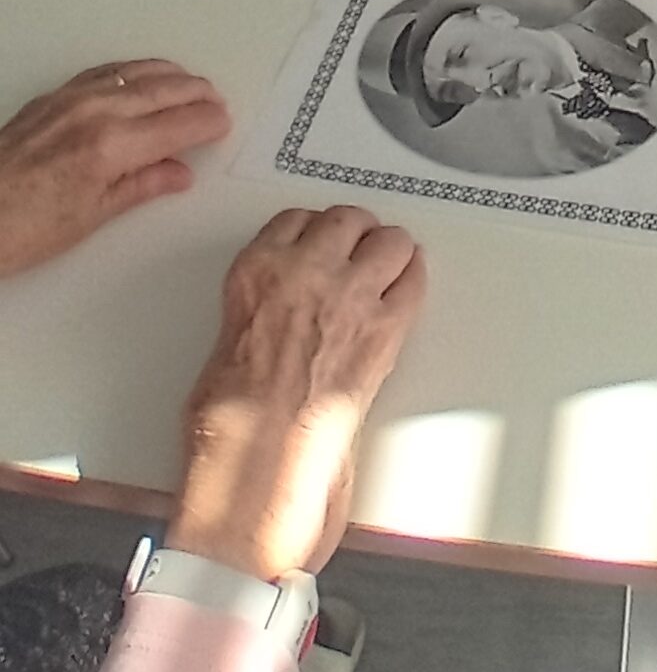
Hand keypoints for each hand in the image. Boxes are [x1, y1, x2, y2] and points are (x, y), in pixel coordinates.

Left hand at [0, 62, 230, 279]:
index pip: (177, 125)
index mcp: (110, 147)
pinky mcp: (52, 97)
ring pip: (135, 73)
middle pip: (163, 91)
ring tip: (190, 83)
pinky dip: (132, 70)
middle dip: (195, 94)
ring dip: (169, 75)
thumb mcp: (91, 216)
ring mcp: (71, 99)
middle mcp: (94, 113)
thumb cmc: (21, 228)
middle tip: (215, 102)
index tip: (222, 123)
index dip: (206, 123)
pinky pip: (104, 71)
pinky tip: (140, 75)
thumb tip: (179, 172)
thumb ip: (141, 186)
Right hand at [171, 206, 426, 581]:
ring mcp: (351, 294)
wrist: (259, 452)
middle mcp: (306, 269)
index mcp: (258, 269)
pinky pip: (413, 282)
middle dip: (354, 234)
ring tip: (388, 265)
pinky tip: (408, 286)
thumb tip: (279, 319)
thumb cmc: (231, 414)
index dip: (314, 231)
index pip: (295, 220)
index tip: (321, 240)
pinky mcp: (386, 326)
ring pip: (389, 240)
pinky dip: (413, 280)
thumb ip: (261, 311)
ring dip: (389, 251)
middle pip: (346, 219)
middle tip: (359, 251)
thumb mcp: (229, 341)